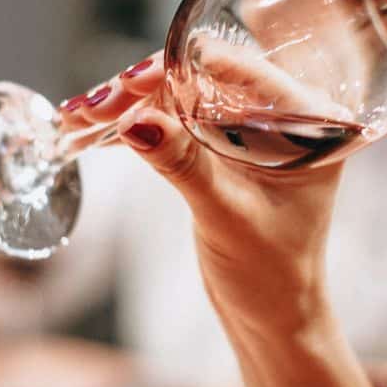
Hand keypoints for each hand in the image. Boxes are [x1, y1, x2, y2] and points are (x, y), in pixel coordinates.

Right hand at [60, 53, 343, 340]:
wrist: (273, 317)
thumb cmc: (271, 273)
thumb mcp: (225, 216)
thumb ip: (183, 164)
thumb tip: (135, 120)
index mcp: (308, 120)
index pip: (241, 70)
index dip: (180, 68)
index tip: (132, 81)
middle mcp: (282, 115)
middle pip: (202, 78)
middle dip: (144, 88)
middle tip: (94, 106)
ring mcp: (248, 131)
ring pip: (181, 97)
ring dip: (129, 105)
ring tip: (78, 114)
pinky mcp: (221, 148)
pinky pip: (175, 122)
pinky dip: (136, 126)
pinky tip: (92, 130)